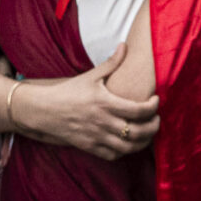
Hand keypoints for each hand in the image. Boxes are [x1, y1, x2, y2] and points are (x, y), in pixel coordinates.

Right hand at [27, 44, 160, 160]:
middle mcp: (103, 122)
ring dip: (143, 142)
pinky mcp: (90, 147)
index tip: (156, 100)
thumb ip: (111, 63)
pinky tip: (129, 142)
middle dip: (153, 127)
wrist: (44, 110)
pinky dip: (125, 151)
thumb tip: (125, 45)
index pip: (139, 110)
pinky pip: (113, 155)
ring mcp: (96, 137)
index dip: (153, 107)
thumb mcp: (90, 76)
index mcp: (106, 103)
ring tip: (148, 132)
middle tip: (157, 119)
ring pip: (128, 147)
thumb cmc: (69, 91)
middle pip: (138, 132)